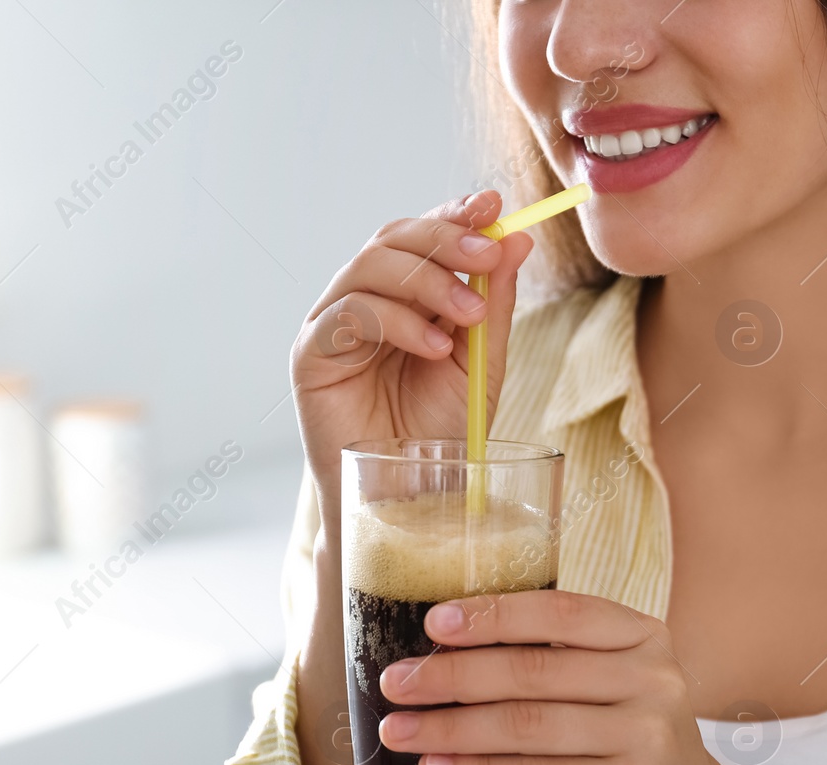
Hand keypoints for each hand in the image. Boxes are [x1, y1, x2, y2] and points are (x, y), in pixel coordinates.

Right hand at [291, 190, 533, 520]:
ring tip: (469, 315)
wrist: (408, 498)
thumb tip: (517, 239)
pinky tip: (432, 347)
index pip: (423, 235)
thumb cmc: (439, 435)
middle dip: (444, 237)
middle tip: (488, 251)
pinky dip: (395, 321)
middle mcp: (364, 300)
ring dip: (426, 281)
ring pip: (369, 267)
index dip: (454, 213)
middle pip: (393, 238)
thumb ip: (494, 303)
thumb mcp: (480, 363)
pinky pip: (348, 314)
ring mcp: (332, 324)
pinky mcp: (310, 354)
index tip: (492, 204)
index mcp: (404, 296)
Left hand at [374, 589, 745, 764]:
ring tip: (400, 731)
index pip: (560, 613)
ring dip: (451, 727)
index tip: (434, 623)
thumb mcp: (615, 685)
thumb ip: (557, 661)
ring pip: (527, 726)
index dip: (493, 615)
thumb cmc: (633, 745)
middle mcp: (653, 679)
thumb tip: (446, 649)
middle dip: (452, 676)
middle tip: (396, 683)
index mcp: (644, 636)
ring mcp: (647, 736)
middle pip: (533, 671)